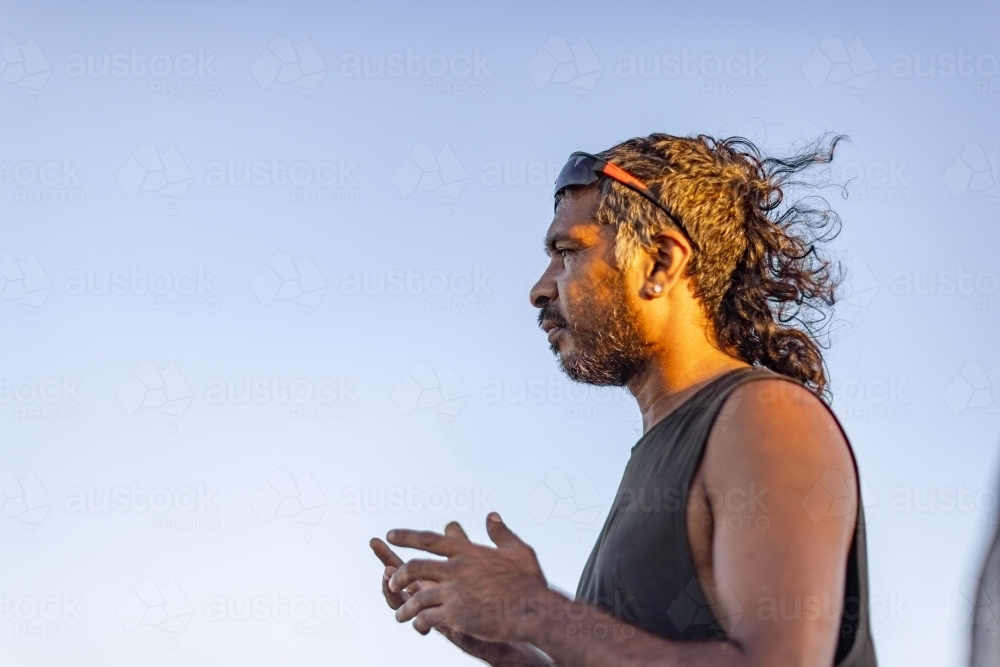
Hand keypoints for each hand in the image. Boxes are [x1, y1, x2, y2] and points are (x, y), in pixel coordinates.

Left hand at [387, 513, 549, 642]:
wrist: (534, 611)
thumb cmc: (530, 581)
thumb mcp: (518, 550)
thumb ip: (501, 533)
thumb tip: (492, 516)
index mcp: (468, 553)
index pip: (430, 540)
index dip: (407, 536)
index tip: (390, 535)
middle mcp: (457, 570)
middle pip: (414, 568)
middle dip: (398, 576)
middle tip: (391, 582)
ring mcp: (455, 594)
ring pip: (417, 598)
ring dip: (405, 607)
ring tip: (400, 616)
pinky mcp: (457, 616)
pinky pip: (428, 618)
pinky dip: (419, 622)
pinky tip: (419, 626)